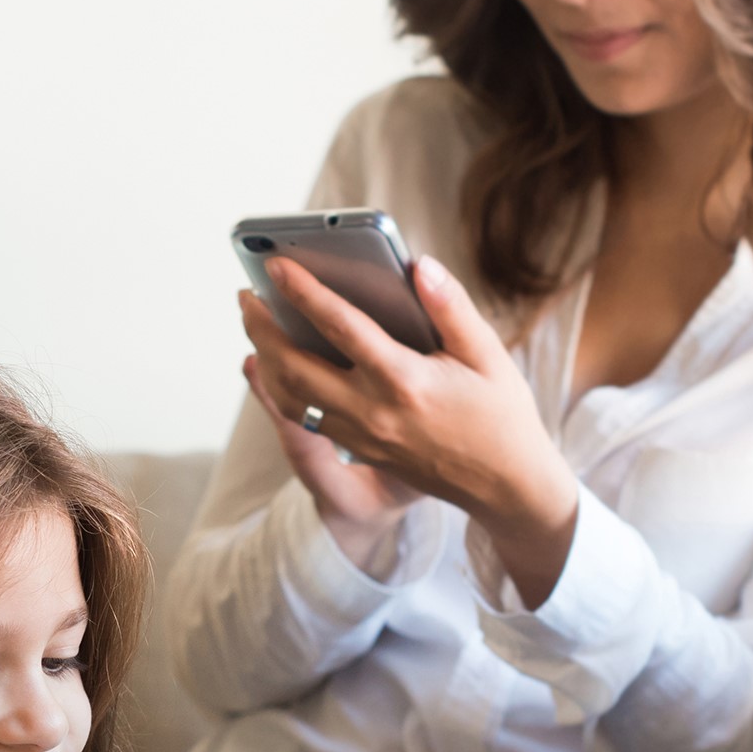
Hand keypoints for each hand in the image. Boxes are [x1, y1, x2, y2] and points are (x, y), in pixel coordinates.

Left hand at [239, 256, 580, 607]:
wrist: (506, 487)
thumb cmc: (501, 415)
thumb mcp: (488, 354)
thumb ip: (451, 307)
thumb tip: (418, 265)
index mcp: (405, 380)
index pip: (341, 326)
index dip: (303, 291)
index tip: (275, 264)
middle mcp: (373, 411)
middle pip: (295, 366)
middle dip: (263, 326)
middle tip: (246, 294)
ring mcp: (361, 436)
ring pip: (290, 397)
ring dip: (264, 357)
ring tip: (255, 322)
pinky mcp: (359, 449)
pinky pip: (303, 418)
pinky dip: (280, 388)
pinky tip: (275, 363)